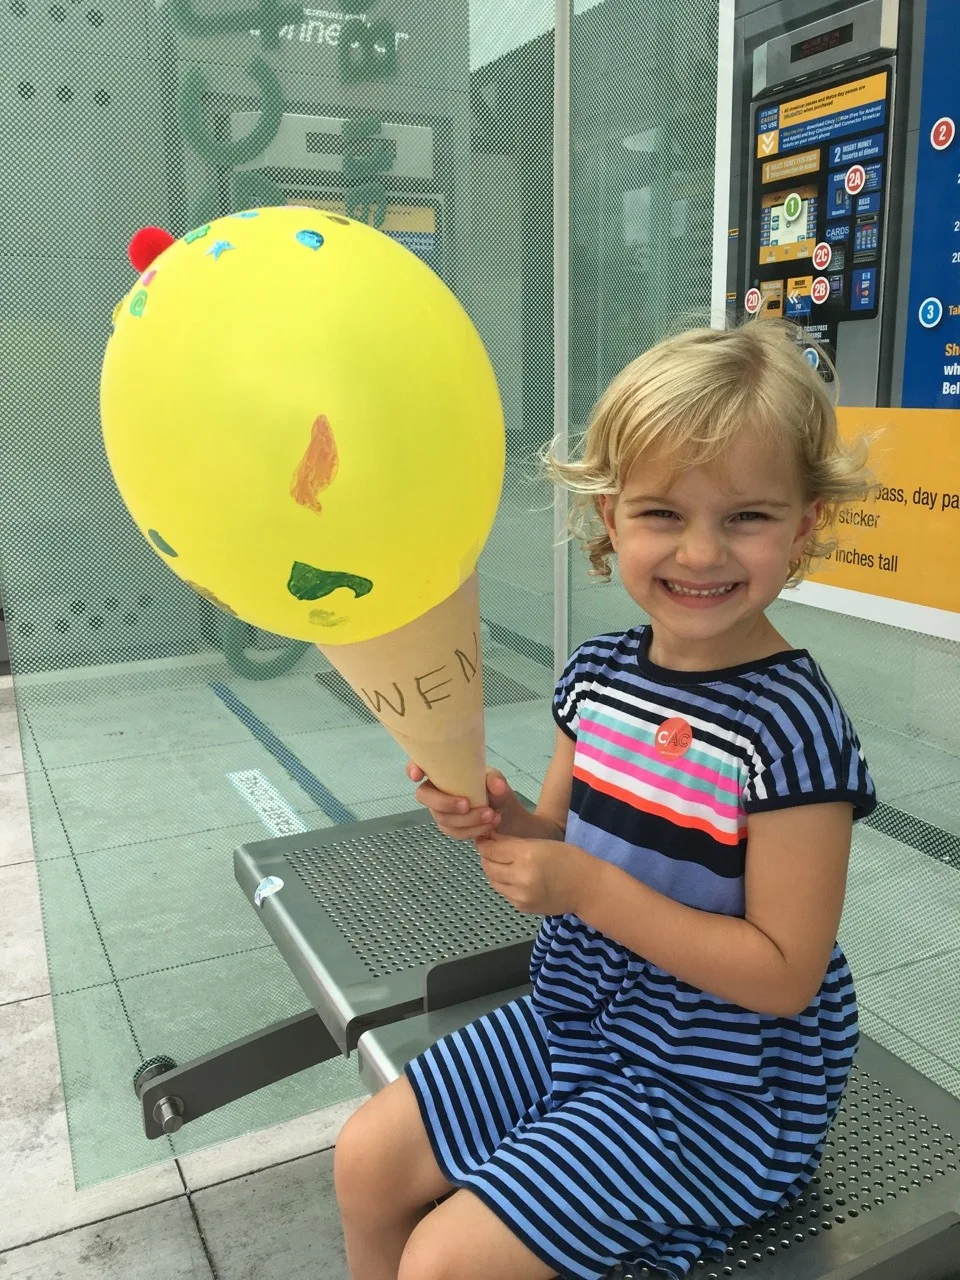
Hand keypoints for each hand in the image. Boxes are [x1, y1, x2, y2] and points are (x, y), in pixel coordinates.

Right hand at [406, 762, 527, 839]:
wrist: (506, 815)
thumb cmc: (496, 792)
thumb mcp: (498, 781)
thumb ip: (496, 780)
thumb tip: (496, 786)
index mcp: (444, 771)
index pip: (421, 764)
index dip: (413, 768)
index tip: (418, 774)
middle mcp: (437, 789)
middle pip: (424, 796)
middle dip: (444, 802)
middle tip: (466, 804)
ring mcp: (441, 809)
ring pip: (442, 817)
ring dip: (466, 819)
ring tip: (491, 814)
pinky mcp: (449, 826)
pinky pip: (454, 831)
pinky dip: (473, 829)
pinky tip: (490, 823)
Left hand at [474, 832, 603, 916]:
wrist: (587, 888)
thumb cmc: (568, 858)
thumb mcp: (541, 843)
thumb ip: (512, 842)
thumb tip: (489, 838)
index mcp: (526, 856)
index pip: (492, 849)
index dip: (484, 842)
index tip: (483, 837)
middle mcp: (520, 877)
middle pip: (488, 866)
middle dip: (486, 856)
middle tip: (490, 848)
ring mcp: (520, 896)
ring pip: (493, 881)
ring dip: (493, 870)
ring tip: (502, 862)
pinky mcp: (522, 907)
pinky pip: (504, 892)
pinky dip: (504, 883)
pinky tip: (514, 876)